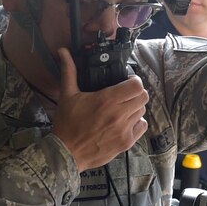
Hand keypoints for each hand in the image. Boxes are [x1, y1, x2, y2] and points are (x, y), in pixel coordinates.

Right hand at [51, 48, 148, 170]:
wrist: (66, 153)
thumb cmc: (66, 124)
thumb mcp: (67, 95)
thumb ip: (69, 71)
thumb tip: (63, 51)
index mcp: (106, 100)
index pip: (136, 85)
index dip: (134, 81)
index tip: (126, 81)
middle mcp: (118, 114)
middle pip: (143, 97)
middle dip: (136, 93)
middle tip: (125, 95)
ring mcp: (124, 130)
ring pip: (142, 111)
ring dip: (135, 108)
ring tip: (122, 109)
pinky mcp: (126, 142)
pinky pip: (142, 127)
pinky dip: (136, 123)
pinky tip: (124, 122)